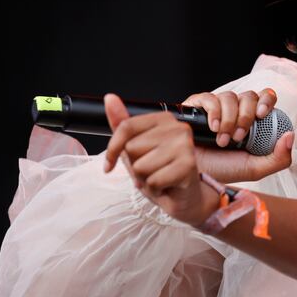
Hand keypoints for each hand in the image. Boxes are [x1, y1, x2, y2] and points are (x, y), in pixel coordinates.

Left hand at [102, 93, 215, 226]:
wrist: (185, 198)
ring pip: (141, 166)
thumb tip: (110, 98)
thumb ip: (122, 124)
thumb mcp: (135, 149)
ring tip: (160, 177)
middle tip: (152, 170)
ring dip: (145, 180)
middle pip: (132, 148)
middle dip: (136, 166)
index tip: (108, 164)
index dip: (113, 149)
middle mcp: (178, 127)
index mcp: (164, 119)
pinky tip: (167, 186)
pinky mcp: (188, 164)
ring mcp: (185, 144)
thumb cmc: (160, 172)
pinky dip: (155, 189)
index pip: (126, 127)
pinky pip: (153, 180)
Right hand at [182, 89, 294, 182]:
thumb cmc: (222, 171)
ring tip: (223, 140)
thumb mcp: (256, 169)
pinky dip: (214, 112)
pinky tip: (212, 128)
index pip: (265, 97)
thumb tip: (291, 135)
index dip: (266, 100)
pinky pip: (210, 98)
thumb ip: (279, 158)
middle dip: (245, 116)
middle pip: (249, 95)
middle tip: (238, 137)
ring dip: (229, 119)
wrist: (194, 176)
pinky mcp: (197, 107)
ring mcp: (217, 107)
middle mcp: (236, 111)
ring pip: (230, 96)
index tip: (261, 114)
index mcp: (252, 122)